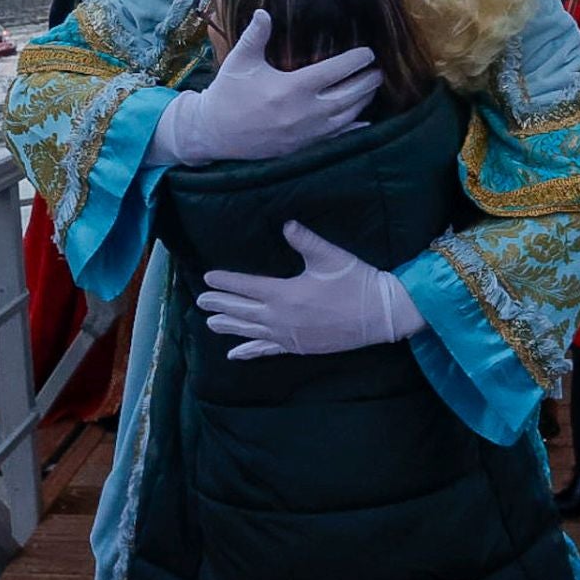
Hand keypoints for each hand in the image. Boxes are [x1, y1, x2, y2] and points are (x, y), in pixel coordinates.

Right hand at [147, 10, 381, 166]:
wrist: (214, 133)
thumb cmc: (228, 94)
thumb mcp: (239, 62)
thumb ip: (255, 36)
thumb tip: (264, 11)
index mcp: (292, 88)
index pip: (336, 71)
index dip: (357, 61)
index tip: (369, 52)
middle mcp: (305, 112)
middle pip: (349, 95)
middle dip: (367, 82)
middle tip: (378, 70)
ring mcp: (306, 133)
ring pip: (347, 117)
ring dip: (363, 102)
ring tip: (372, 88)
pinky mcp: (303, 148)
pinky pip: (337, 139)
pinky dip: (354, 130)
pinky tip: (364, 122)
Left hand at [196, 220, 425, 359]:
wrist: (379, 315)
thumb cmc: (356, 282)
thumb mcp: (330, 257)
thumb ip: (305, 240)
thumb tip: (285, 224)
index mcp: (285, 293)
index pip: (246, 286)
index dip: (226, 282)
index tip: (208, 277)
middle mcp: (281, 317)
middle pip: (242, 310)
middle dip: (220, 304)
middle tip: (200, 300)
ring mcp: (288, 335)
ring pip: (250, 331)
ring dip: (229, 326)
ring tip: (209, 323)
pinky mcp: (298, 347)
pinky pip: (267, 350)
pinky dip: (249, 351)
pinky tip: (234, 354)